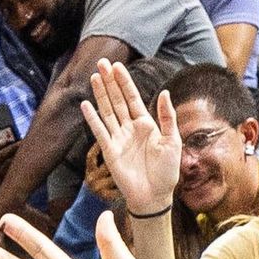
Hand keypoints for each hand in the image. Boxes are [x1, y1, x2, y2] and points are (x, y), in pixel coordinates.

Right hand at [80, 57, 179, 214]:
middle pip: (117, 100)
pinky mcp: (110, 152)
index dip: (124, 82)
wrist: (155, 196)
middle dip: (110, 82)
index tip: (117, 66)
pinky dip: (92, 119)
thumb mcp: (172, 140)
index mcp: (146, 124)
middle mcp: (130, 129)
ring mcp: (119, 139)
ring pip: (107, 111)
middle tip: (102, 62)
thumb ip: (167, 117)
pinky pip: (99, 132)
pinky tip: (86, 105)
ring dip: (100, 95)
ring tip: (94, 77)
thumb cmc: (167, 171)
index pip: (132, 98)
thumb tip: (165, 93)